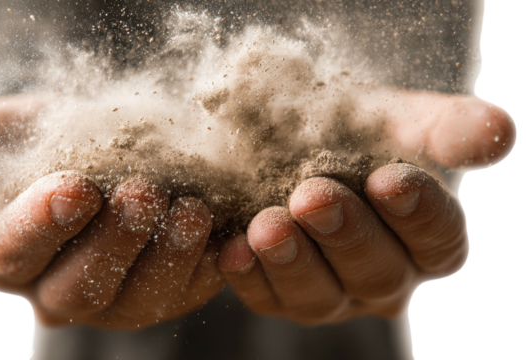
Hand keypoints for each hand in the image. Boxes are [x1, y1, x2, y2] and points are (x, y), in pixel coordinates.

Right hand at [0, 97, 223, 328]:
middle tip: (142, 193)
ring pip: (141, 296)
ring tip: (191, 211)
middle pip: (81, 285)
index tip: (75, 187)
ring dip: (168, 256)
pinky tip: (225, 234)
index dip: (43, 223)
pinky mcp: (168, 293)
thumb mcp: (2, 137)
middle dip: (114, 242)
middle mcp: (59, 292)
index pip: (14, 251)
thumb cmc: (45, 145)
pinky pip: (190, 289)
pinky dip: (208, 266)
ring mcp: (118, 299)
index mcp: (8, 257)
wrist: (106, 153)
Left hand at [217, 89, 515, 324]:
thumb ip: (446, 128)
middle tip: (314, 195)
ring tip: (269, 224)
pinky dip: (250, 277)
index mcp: (426, 240)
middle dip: (346, 235)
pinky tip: (232, 249)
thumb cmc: (355, 132)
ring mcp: (332, 294)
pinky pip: (266, 300)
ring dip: (293, 262)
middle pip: (376, 273)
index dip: (418, 214)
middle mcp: (384, 278)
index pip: (437, 240)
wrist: (292, 139)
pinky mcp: (281, 297)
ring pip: (319, 299)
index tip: (389, 179)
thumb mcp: (397, 121)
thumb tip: (498, 131)